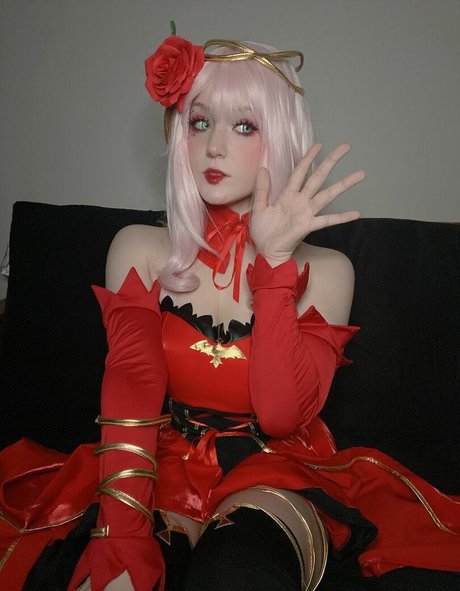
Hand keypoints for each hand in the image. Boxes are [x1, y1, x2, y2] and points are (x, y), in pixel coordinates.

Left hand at [250, 143, 363, 265]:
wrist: (267, 251)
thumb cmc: (263, 231)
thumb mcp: (259, 207)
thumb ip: (262, 189)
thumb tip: (263, 168)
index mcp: (288, 195)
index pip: (300, 171)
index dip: (308, 158)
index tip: (318, 145)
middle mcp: (300, 200)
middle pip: (318, 176)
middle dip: (331, 162)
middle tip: (345, 147)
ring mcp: (307, 212)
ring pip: (327, 194)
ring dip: (343, 184)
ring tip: (360, 174)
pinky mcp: (309, 225)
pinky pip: (328, 220)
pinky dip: (342, 217)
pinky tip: (356, 213)